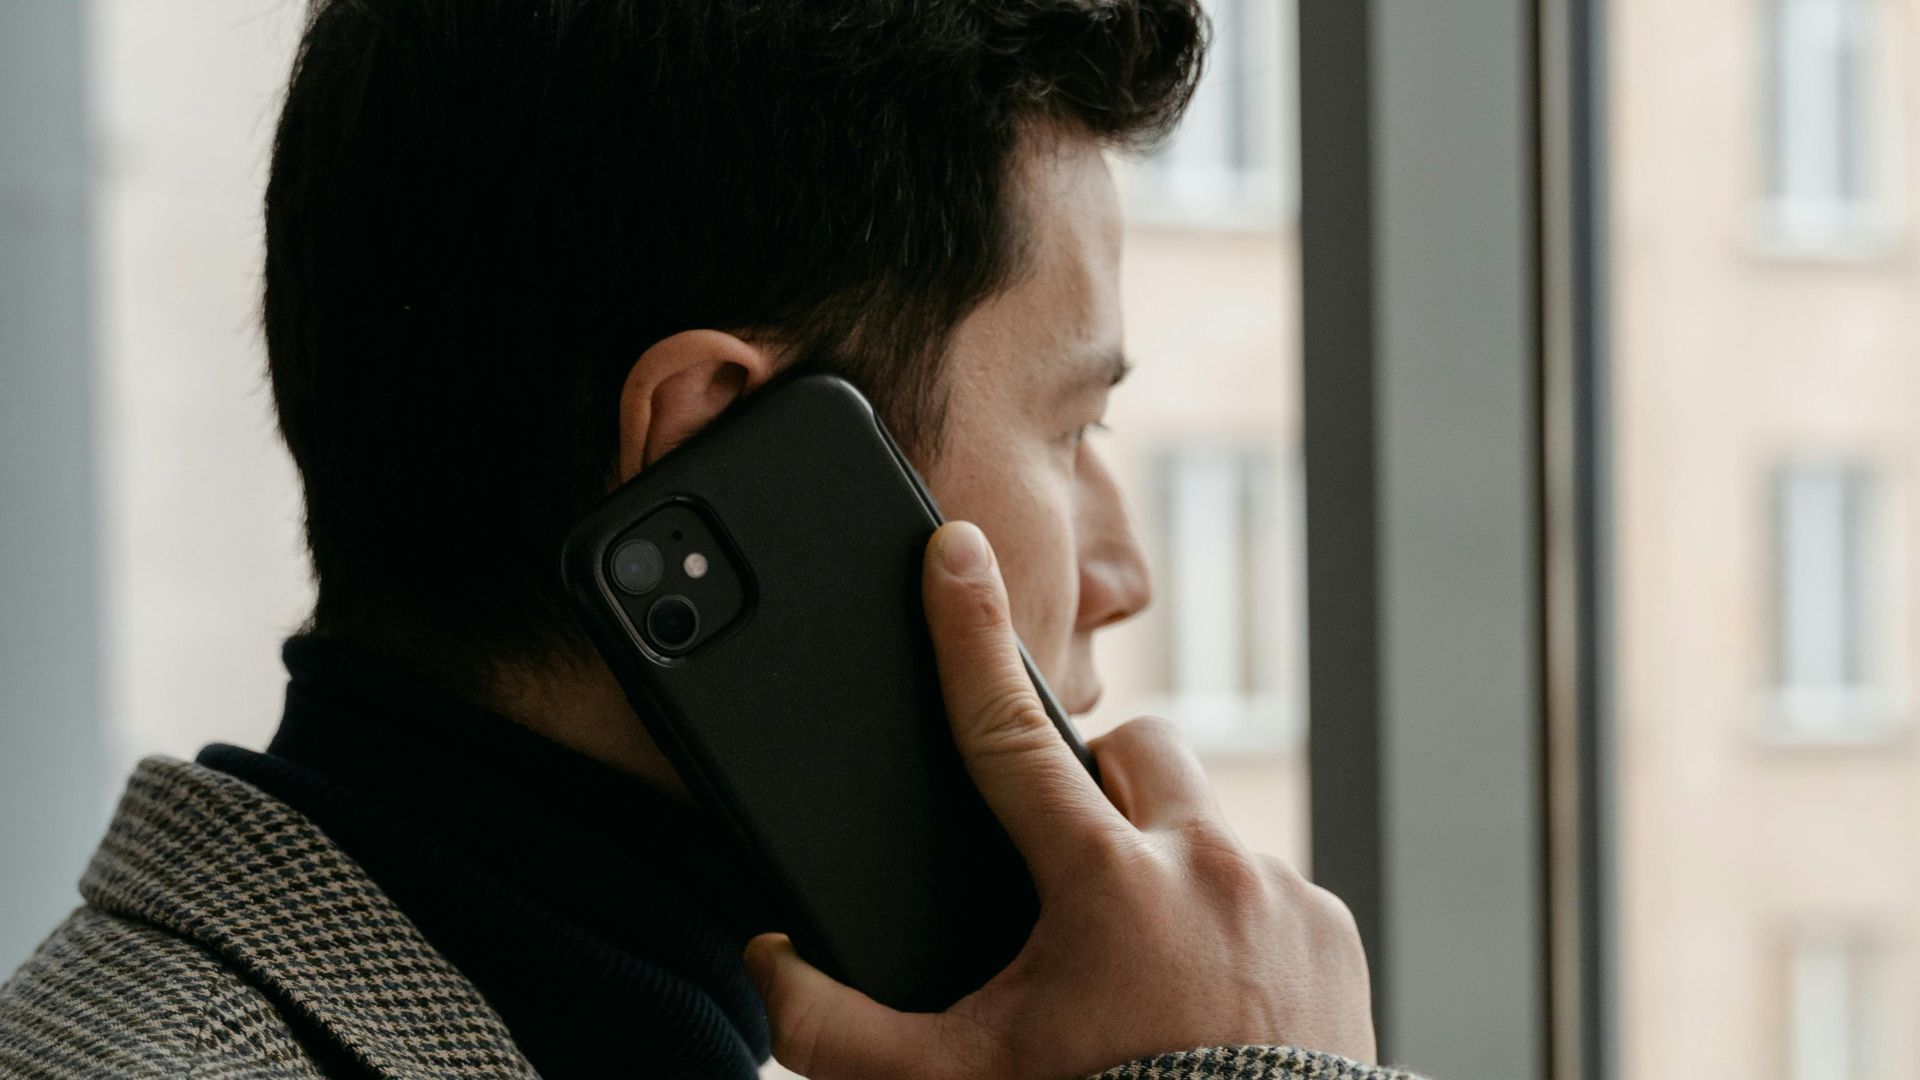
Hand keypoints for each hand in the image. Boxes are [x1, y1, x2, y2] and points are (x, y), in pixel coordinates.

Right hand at [743, 521, 1377, 1079]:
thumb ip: (839, 1027)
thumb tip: (770, 962)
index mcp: (1104, 885)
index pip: (1012, 728)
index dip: (969, 632)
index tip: (955, 550)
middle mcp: (1204, 870)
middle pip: (1136, 751)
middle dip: (1096, 787)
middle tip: (1071, 870)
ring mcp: (1281, 899)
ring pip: (1203, 826)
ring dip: (1164, 865)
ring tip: (1143, 958)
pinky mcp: (1334, 937)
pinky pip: (1272, 891)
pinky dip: (1232, 922)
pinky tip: (1208, 992)